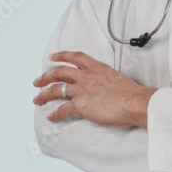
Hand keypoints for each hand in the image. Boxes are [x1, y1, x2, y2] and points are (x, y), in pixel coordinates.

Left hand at [32, 51, 156, 127]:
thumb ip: (107, 79)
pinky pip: (62, 109)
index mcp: (96, 67)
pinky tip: (51, 116)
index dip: (61, 55)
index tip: (53, 57)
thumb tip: (106, 85)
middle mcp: (86, 76)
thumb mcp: (117, 77)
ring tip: (37, 99)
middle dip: (46, 76)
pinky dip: (55, 114)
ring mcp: (82, 90)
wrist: (134, 102)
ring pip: (56, 89)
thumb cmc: (132, 93)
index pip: (75, 57)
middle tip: (38, 80)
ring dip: (44, 94)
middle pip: (59, 72)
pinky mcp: (80, 105)